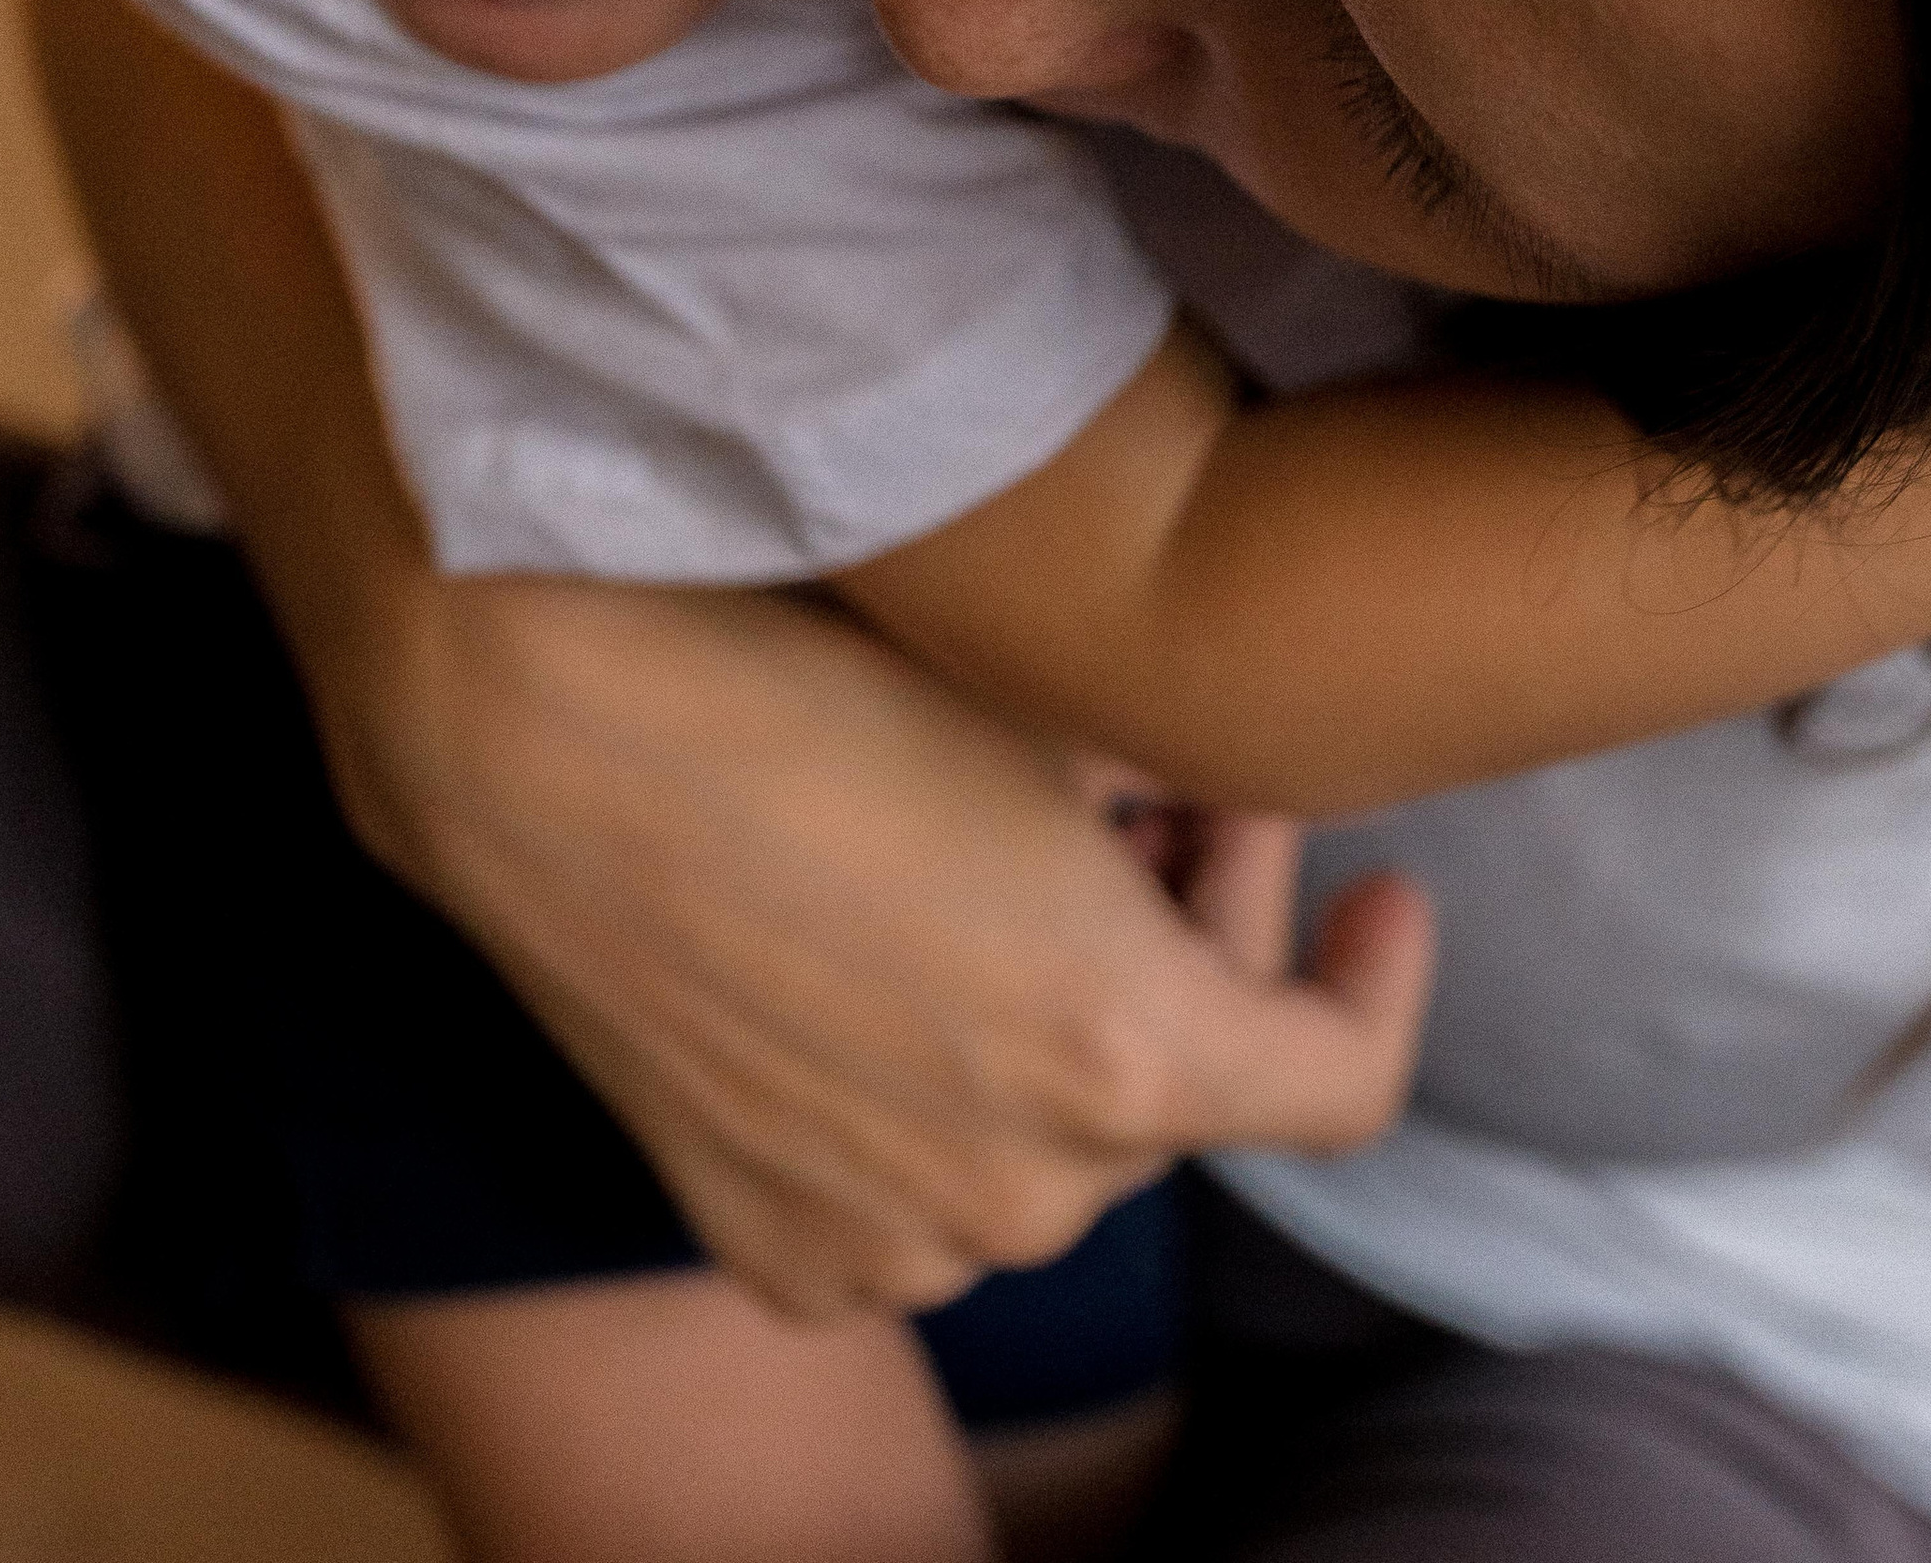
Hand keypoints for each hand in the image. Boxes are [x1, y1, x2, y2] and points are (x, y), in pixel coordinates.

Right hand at [335, 564, 1434, 1321]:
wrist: (549, 732)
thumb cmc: (817, 679)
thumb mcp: (1058, 722)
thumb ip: (1180, 806)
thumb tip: (1210, 814)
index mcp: (1129, 1056)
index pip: (1346, 1080)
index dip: (1380, 975)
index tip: (1380, 888)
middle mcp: (1025, 1192)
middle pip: (1188, 1087)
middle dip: (1202, 939)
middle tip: (1155, 797)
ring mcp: (891, 1243)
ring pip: (1051, 1148)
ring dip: (1066, 1024)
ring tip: (994, 863)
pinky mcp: (777, 1252)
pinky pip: (917, 1197)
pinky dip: (936, 1102)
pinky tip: (884, 960)